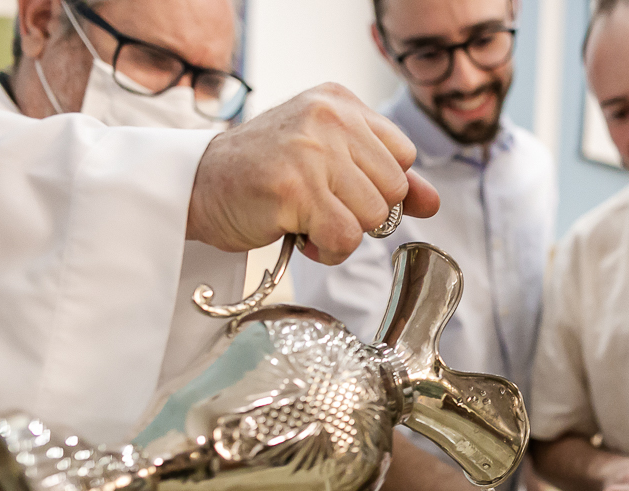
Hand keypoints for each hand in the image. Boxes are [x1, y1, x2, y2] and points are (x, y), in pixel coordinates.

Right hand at [186, 83, 440, 263]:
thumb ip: (383, 175)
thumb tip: (432, 202)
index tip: (344, 189)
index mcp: (340, 102)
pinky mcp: (296, 188)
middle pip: (394, 188)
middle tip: (319, 205)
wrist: (196, 185)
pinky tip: (299, 234)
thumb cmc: (264, 174)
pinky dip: (327, 250)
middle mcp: (329, 117)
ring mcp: (312, 151)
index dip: (380, 185)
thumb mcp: (329, 161)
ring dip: (343, 233)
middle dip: (363, 212)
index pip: (404, 154)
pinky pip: (347, 239)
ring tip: (306, 218)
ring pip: (374, 217)